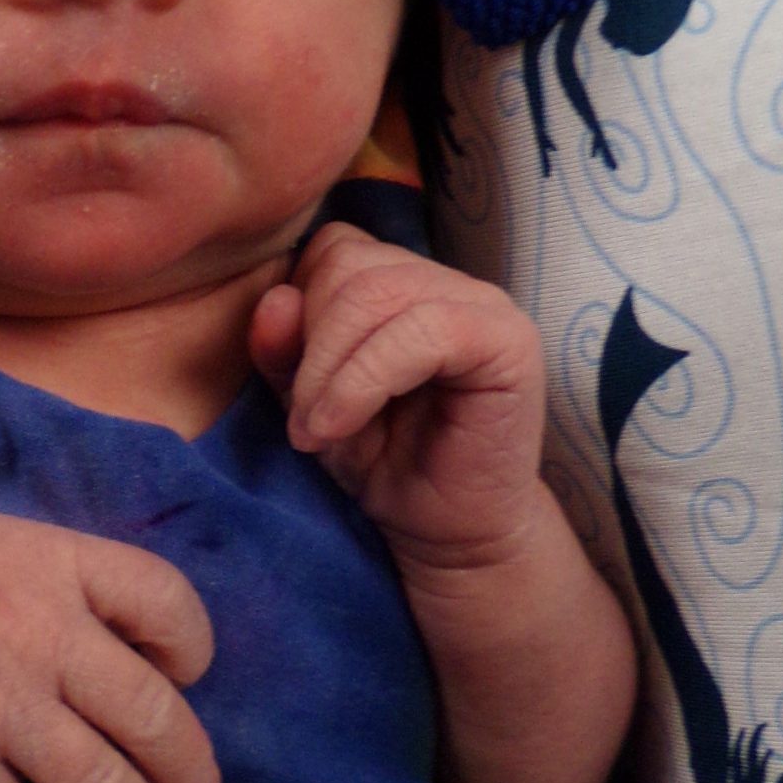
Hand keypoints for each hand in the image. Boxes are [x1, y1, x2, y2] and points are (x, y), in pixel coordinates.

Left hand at [247, 223, 546, 583]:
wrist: (448, 534)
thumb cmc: (384, 466)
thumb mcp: (311, 404)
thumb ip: (285, 351)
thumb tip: (275, 299)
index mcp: (401, 281)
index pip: (333, 247)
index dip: (298, 309)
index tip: (290, 384)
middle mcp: (446, 281)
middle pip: (347, 265)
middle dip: (308, 345)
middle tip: (302, 419)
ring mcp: (482, 304)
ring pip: (376, 293)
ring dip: (329, 368)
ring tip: (318, 431)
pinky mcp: (507, 341)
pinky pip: (421, 331)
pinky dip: (363, 380)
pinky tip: (339, 426)